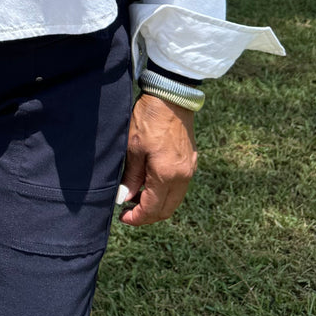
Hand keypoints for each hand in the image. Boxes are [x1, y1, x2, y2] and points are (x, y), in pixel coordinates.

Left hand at [117, 93, 197, 226]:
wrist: (171, 97)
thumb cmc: (148, 119)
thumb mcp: (132, 148)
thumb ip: (131, 177)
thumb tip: (125, 199)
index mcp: (167, 175)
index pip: (153, 208)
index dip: (137, 218)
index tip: (123, 217)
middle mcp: (182, 176)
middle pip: (166, 209)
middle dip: (147, 215)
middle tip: (128, 211)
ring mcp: (190, 169)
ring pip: (174, 200)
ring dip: (157, 204)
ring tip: (136, 197)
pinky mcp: (191, 162)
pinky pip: (179, 187)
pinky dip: (165, 192)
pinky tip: (150, 184)